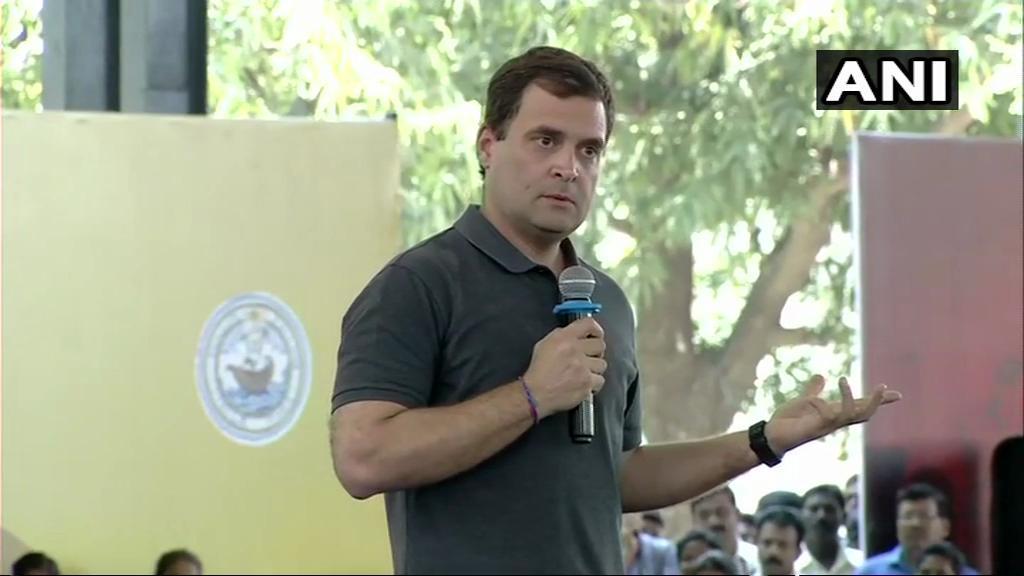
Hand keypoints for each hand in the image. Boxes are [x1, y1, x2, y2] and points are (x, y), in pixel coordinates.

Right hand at [523, 317, 606, 418]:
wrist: (535, 393)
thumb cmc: (538, 371)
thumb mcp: (544, 344)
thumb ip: (561, 335)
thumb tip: (575, 334)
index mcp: (564, 338)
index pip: (589, 324)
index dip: (596, 329)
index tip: (597, 335)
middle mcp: (575, 350)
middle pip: (600, 345)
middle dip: (597, 351)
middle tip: (590, 357)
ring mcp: (583, 368)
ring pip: (602, 364)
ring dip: (594, 369)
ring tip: (584, 373)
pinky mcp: (587, 384)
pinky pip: (600, 380)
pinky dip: (594, 384)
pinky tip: (584, 384)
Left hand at [765, 374, 901, 454]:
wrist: (772, 435)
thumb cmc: (788, 421)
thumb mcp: (803, 401)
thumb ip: (814, 391)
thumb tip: (821, 376)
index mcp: (834, 413)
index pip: (861, 405)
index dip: (878, 400)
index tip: (897, 394)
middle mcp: (835, 421)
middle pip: (865, 413)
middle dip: (878, 402)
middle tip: (886, 388)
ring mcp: (827, 425)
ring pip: (852, 415)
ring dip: (852, 398)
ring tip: (844, 379)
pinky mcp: (817, 428)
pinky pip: (828, 415)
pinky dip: (822, 404)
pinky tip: (813, 400)